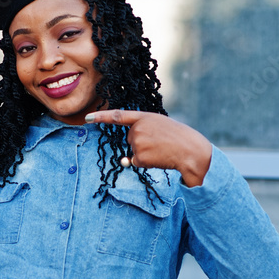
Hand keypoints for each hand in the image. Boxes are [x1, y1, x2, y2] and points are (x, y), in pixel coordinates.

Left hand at [85, 110, 212, 187]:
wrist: (191, 150)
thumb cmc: (178, 138)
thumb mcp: (160, 127)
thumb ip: (141, 137)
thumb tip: (124, 161)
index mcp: (144, 116)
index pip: (118, 116)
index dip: (101, 117)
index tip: (87, 118)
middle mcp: (138, 128)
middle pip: (130, 138)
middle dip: (142, 143)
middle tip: (161, 142)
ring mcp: (138, 142)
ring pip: (133, 151)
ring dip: (146, 154)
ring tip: (162, 150)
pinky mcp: (139, 156)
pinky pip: (136, 162)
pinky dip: (146, 163)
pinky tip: (159, 158)